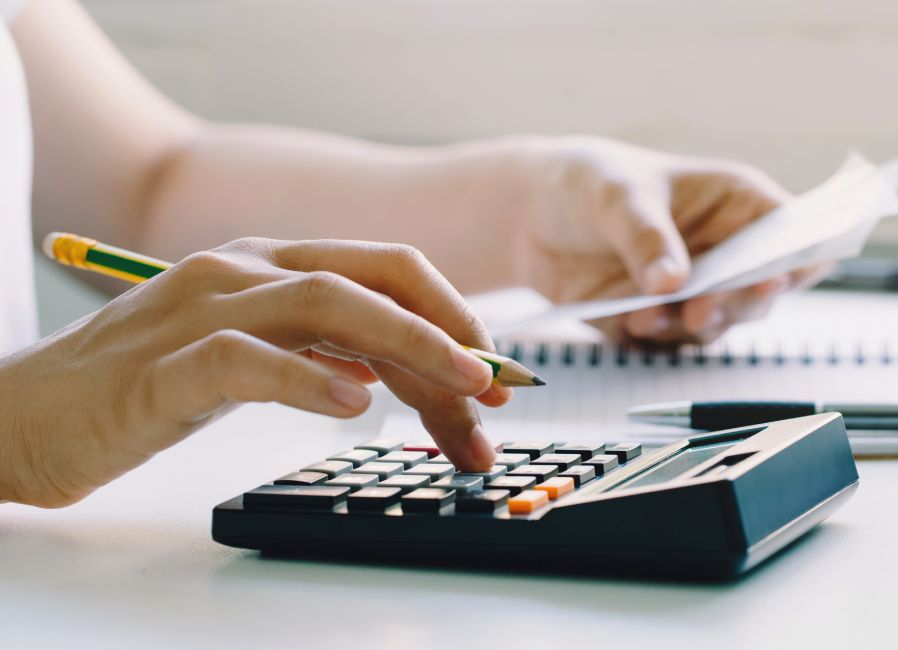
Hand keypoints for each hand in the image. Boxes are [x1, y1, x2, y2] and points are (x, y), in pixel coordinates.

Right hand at [0, 238, 508, 507]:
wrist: (24, 417)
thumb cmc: (144, 387)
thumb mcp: (257, 363)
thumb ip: (329, 358)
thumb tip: (415, 382)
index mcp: (270, 264)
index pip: (385, 270)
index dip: (453, 316)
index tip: (495, 374)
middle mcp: (243, 270)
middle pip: (372, 276)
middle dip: (449, 328)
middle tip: (497, 387)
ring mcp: (199, 310)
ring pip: (325, 302)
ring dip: (408, 345)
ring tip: (460, 390)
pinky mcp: (159, 367)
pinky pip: (245, 359)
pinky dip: (305, 379)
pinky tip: (351, 405)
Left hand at [515, 136, 832, 343]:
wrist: (532, 215)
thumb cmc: (591, 183)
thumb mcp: (618, 197)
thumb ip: (647, 237)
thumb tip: (672, 283)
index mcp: (737, 204)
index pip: (791, 232)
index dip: (798, 256)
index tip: (776, 276)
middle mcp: (726, 252)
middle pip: (762, 290)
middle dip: (735, 304)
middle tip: (702, 310)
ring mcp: (697, 290)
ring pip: (719, 323)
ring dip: (689, 326)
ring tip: (648, 315)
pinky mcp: (663, 320)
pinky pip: (671, 341)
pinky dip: (655, 337)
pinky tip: (631, 321)